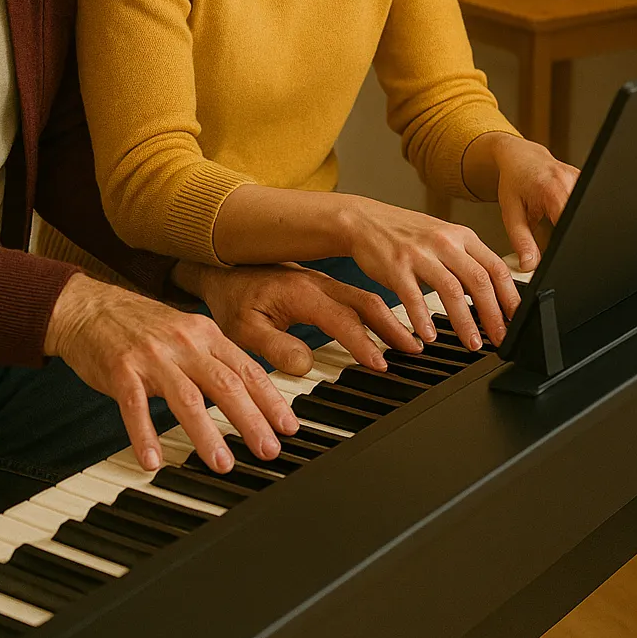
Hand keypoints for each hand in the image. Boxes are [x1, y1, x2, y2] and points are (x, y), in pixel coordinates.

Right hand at [44, 273, 298, 473]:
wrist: (88, 307)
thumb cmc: (141, 326)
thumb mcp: (187, 332)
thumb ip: (215, 359)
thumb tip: (250, 395)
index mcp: (205, 334)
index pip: (246, 370)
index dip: (271, 400)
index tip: (288, 427)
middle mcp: (184, 343)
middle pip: (225, 384)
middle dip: (251, 420)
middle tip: (269, 450)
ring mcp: (152, 356)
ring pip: (186, 398)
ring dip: (206, 434)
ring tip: (223, 464)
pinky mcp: (121, 370)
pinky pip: (135, 407)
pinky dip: (144, 435)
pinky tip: (153, 461)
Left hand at [173, 261, 422, 375]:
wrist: (221, 272)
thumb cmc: (231, 300)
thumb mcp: (242, 330)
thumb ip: (273, 347)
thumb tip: (306, 365)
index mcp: (301, 293)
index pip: (342, 320)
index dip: (364, 343)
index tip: (381, 364)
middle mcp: (318, 284)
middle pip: (366, 303)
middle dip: (393, 327)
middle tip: (416, 350)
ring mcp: (323, 284)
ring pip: (365, 298)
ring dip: (390, 319)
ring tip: (411, 342)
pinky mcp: (323, 288)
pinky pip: (356, 298)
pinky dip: (378, 312)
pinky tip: (388, 328)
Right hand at [340, 195, 521, 349]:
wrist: (364, 220)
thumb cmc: (405, 234)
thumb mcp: (443, 237)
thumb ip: (466, 260)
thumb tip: (492, 292)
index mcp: (461, 236)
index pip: (496, 267)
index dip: (510, 297)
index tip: (516, 320)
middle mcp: (444, 241)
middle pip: (479, 280)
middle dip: (493, 315)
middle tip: (499, 339)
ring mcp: (419, 253)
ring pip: (451, 290)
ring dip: (465, 322)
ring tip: (472, 344)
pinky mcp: (395, 265)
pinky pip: (413, 296)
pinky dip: (423, 319)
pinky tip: (429, 336)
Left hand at [488, 135, 578, 271]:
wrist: (520, 156)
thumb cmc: (513, 181)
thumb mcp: (511, 213)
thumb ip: (521, 241)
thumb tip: (530, 265)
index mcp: (551, 189)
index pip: (569, 222)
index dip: (568, 240)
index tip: (561, 252)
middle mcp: (570, 180)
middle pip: (582, 217)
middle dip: (572, 233)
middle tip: (555, 236)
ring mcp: (581, 178)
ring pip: (586, 210)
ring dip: (575, 221)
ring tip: (555, 218)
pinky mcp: (585, 179)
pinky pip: (586, 201)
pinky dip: (577, 211)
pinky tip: (565, 210)